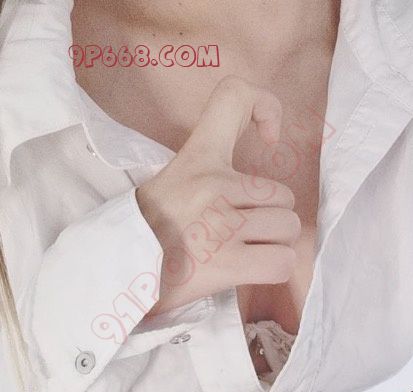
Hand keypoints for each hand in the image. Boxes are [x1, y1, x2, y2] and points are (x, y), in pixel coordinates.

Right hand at [135, 75, 301, 315]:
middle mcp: (214, 185)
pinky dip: (275, 269)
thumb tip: (258, 176)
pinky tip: (254, 271)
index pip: (235, 95)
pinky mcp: (227, 263)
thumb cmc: (152, 230)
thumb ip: (211, 168)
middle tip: (246, 233)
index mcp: (200, 158)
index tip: (268, 137)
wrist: (120, 271)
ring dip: (275, 246)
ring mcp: (222, 225)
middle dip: (273, 218)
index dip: (266, 108)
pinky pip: (281, 262)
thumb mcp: (175, 178)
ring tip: (246, 253)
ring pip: (287, 228)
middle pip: (284, 195)